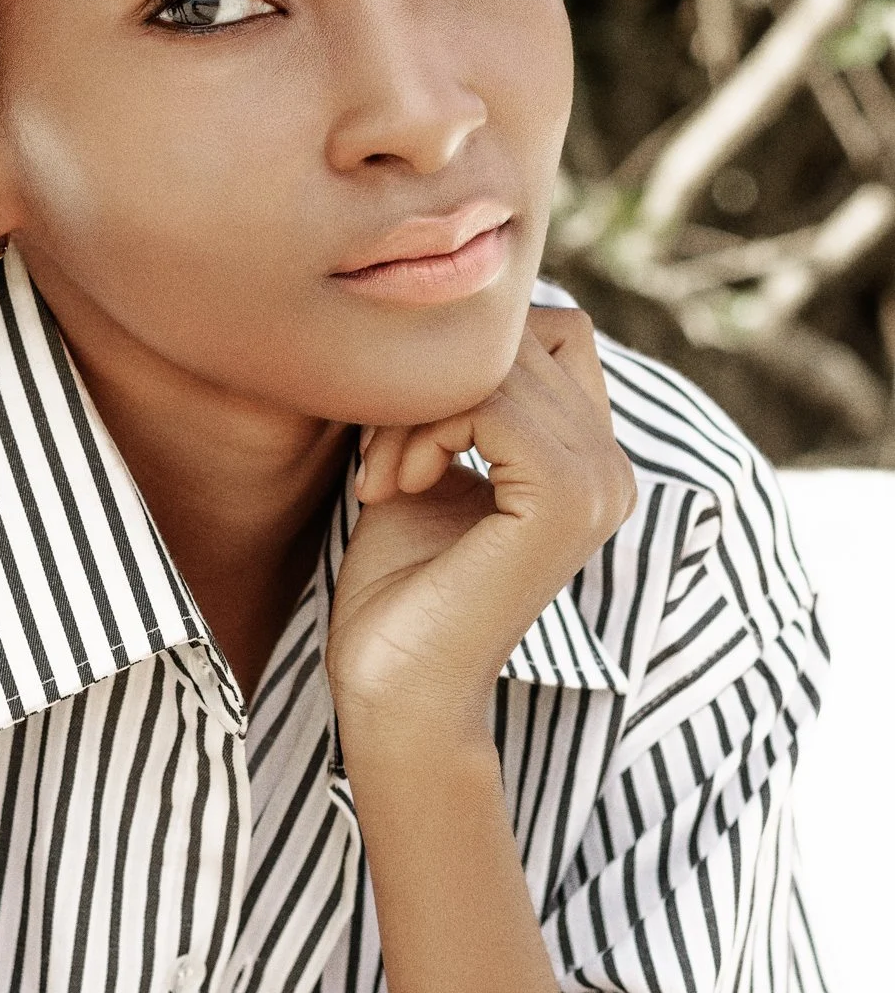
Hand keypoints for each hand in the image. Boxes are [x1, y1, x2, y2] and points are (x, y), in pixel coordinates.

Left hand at [325, 307, 635, 746]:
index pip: (552, 333)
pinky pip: (492, 402)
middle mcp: (613, 468)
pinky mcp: (565, 500)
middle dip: (429, 381)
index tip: (396, 435)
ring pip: (500, 366)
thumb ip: (454, 394)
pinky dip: (425, 429)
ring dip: (415, 409)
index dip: (464, 360)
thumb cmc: (397, 587)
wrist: (392, 688)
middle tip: (378, 457)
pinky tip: (395, 486)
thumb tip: (439, 304)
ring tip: (384, 476)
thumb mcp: (428, 463)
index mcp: (592, 461)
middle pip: (525, 339)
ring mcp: (600, 484)